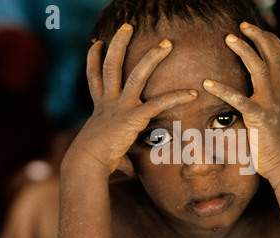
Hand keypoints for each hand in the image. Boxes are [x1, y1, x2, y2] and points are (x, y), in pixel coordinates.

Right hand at [64, 24, 197, 175]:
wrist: (86, 163)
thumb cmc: (95, 161)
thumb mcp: (105, 150)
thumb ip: (120, 155)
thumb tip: (126, 170)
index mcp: (100, 107)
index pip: (94, 76)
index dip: (93, 58)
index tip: (97, 43)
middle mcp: (108, 102)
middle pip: (111, 65)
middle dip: (119, 43)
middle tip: (127, 27)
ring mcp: (120, 107)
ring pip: (136, 74)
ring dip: (151, 57)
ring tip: (167, 44)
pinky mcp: (133, 117)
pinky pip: (159, 103)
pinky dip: (176, 98)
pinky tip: (192, 93)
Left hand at [203, 22, 279, 180]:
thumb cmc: (272, 140)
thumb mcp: (274, 113)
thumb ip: (267, 97)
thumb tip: (252, 89)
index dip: (269, 39)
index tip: (253, 28)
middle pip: (273, 56)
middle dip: (258, 37)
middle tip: (240, 26)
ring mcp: (272, 105)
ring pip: (261, 70)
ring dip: (245, 51)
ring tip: (229, 39)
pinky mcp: (260, 119)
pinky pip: (240, 101)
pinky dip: (223, 90)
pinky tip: (207, 84)